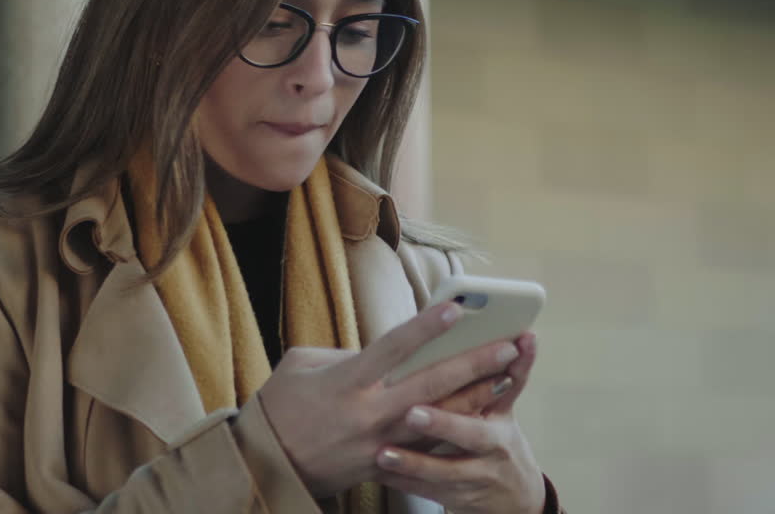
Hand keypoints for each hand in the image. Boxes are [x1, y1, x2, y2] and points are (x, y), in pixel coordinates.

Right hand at [257, 302, 521, 498]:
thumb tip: (383, 351)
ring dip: (476, 396)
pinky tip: (483, 411)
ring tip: (509, 375)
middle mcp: (369, 412)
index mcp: (347, 381)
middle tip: (508, 344)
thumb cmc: (280, 406)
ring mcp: (380, 442)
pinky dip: (456, 426)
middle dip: (474, 363)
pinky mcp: (384, 464)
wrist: (266, 467)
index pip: (395, 346)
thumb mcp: (301, 365)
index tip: (458, 307)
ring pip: (439, 417)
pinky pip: (428, 444)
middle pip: (432, 384)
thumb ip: (345, 353)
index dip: (427, 326)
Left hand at [373, 332, 545, 513]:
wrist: (514, 498)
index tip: (499, 347)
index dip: (500, 369)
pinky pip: (427, 491)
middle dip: (443, 424)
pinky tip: (377, 472)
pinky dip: (402, 482)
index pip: (507, 387)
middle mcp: (495, 447)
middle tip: (412, 413)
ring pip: (445, 471)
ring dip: (414, 463)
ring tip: (383, 454)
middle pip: (472, 435)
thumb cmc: (498, 437)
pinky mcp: (458, 498)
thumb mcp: (504, 407)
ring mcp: (477, 476)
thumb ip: (509, 370)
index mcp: (503, 416)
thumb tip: (522, 333)